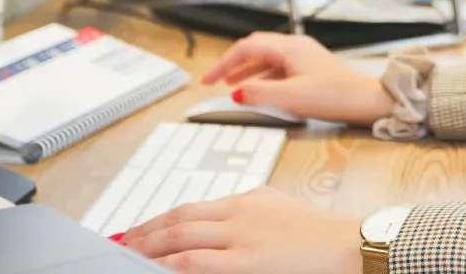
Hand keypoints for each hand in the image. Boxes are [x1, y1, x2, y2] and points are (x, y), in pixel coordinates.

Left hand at [123, 188, 362, 273]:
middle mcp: (239, 212)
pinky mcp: (246, 260)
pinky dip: (171, 264)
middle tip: (119, 244)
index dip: (159, 221)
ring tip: (126, 257)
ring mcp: (241, 235)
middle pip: (180, 218)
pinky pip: (196, 261)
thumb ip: (250, 215)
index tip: (138, 232)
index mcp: (247, 199)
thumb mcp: (280, 211)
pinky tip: (155, 269)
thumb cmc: (319, 234)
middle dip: (145, 233)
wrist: (346, 242)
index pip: (192, 208)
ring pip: (181, 236)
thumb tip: (222, 227)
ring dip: (148, 248)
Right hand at [202, 33, 392, 125]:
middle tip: (216, 79)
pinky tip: (260, 90)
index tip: (209, 79)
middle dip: (234, 63)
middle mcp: (296, 46)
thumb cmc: (334, 95)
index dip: (224, 62)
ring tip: (232, 86)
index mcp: (289, 47)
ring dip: (248, 70)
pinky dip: (263, 77)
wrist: (365, 100)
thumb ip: (259, 93)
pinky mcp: (310, 67)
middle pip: (256, 48)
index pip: (247, 47)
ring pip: (267, 58)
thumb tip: (236, 92)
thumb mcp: (290, 97)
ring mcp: (304, 56)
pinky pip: (279, 67)